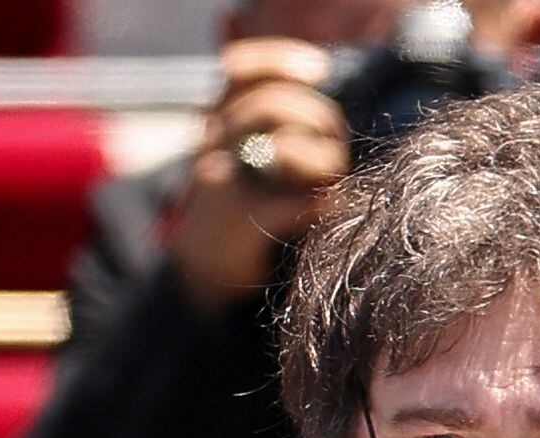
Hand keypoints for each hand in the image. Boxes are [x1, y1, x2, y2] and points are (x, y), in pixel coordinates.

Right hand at [170, 37, 351, 316]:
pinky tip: (328, 206)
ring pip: (279, 146)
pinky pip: (284, 204)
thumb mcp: (247, 158)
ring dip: (322, 159)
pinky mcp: (233, 220)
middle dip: (318, 119)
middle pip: (272, 105)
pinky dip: (314, 203)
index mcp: (216, 122)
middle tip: (337, 144)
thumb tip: (329, 116)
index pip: (241, 70)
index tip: (318, 68)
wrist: (202, 275)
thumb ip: (276, 130)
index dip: (280, 61)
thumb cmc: (242, 211)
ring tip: (331, 179)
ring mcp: (220, 180)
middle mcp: (213, 143)